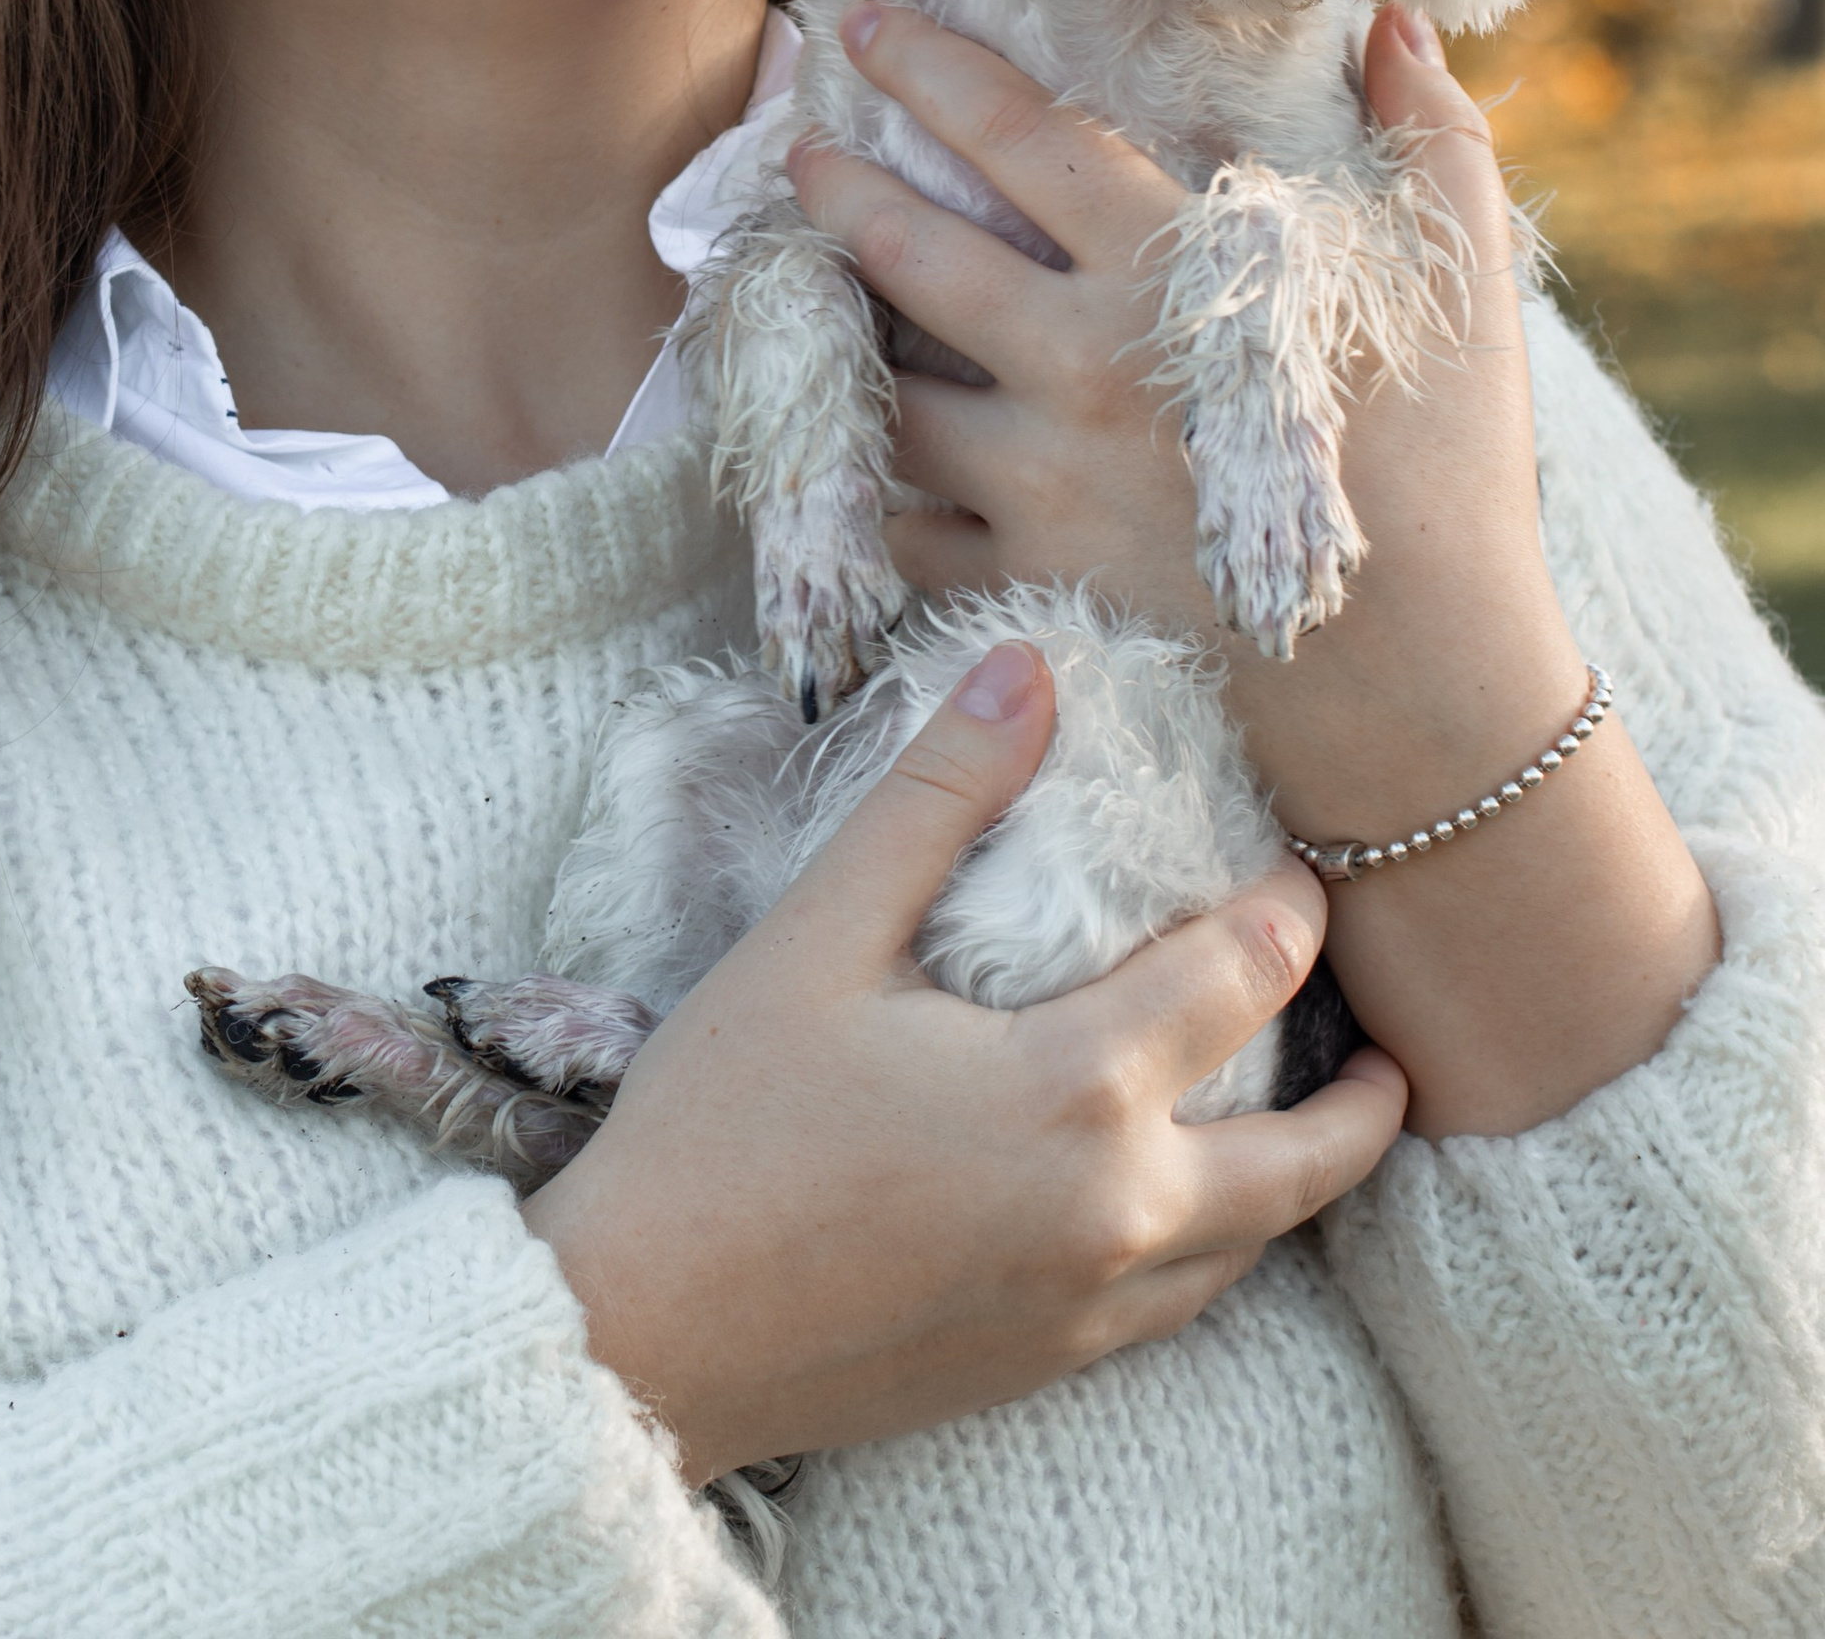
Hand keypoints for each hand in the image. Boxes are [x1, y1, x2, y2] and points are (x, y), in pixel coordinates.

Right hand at [524, 636, 1407, 1483]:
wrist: (643, 1334)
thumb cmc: (722, 1122)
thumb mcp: (820, 933)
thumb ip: (939, 796)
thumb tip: (1030, 668)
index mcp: (1075, 1093)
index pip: (1242, 981)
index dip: (1290, 912)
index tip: (1306, 867)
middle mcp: (1118, 1215)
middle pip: (1309, 1157)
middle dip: (1365, 1092)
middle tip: (1390, 1041)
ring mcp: (1091, 1309)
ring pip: (1259, 1244)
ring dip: (1303, 1176)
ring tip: (1318, 1118)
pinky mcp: (1049, 1367)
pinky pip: (1188, 1304)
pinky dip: (1226, 1245)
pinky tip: (1192, 1209)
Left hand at [788, 3, 1717, 1134]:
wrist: (1425, 698)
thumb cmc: (1448, 476)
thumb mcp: (1456, 287)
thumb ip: (1427, 137)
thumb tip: (1393, 24)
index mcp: (1167, 275)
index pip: (1019, 137)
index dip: (932, 68)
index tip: (864, 21)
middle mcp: (1079, 369)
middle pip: (915, 254)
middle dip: (841, 187)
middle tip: (801, 147)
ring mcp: (1042, 485)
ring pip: (891, 392)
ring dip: (837, 338)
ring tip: (805, 299)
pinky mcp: (1028, 584)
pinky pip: (908, 531)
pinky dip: (871, 494)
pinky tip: (852, 460)